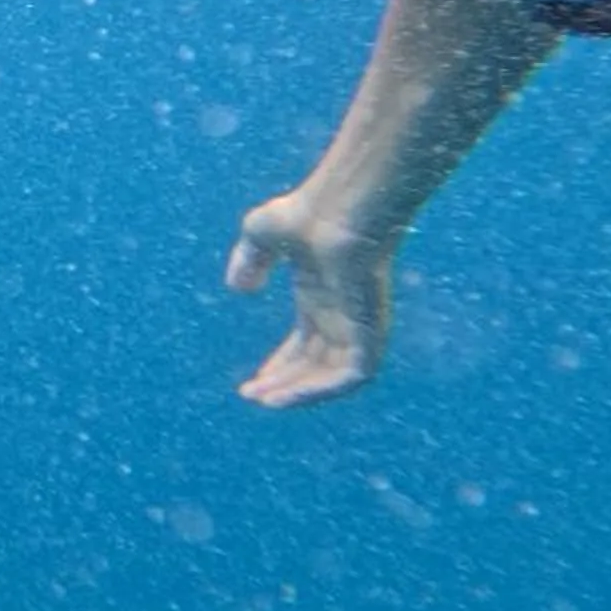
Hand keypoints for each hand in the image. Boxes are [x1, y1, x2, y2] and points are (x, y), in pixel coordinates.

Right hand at [224, 193, 392, 407]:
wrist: (338, 210)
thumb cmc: (305, 213)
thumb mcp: (261, 234)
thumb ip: (250, 261)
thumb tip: (239, 289)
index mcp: (324, 297)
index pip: (306, 345)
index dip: (281, 366)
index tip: (255, 381)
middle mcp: (343, 316)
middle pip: (316, 364)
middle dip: (284, 383)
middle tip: (252, 395)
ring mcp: (359, 325)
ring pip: (333, 376)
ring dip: (299, 392)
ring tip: (265, 400)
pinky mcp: (371, 332)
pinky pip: (352, 376)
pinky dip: (320, 390)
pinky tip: (285, 395)